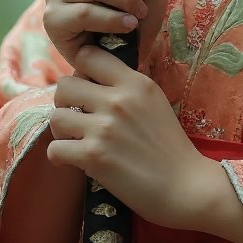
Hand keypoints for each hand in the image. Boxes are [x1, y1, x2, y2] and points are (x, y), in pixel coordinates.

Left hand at [47, 43, 215, 227]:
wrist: (187, 187)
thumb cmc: (171, 148)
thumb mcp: (155, 103)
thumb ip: (127, 88)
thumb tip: (93, 81)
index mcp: (135, 83)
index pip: (89, 56)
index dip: (81, 73)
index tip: (87, 91)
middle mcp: (118, 100)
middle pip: (65, 85)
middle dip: (65, 103)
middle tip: (77, 119)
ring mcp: (104, 128)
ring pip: (55, 117)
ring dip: (62, 132)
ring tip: (75, 141)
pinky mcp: (94, 156)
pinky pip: (55, 150)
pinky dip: (60, 158)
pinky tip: (73, 162)